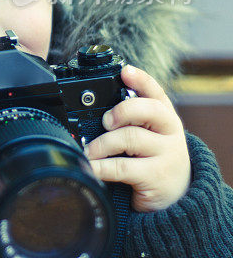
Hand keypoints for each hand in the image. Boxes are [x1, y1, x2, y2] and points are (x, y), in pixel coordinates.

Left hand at [84, 64, 190, 211]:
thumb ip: (129, 121)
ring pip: (130, 138)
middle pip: (148, 110)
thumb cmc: (152, 157)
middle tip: (105, 122)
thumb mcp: (147, 134)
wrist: (177, 196)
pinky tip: (90, 167)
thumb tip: (92, 112)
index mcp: (164, 116)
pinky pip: (122, 167)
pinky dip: (101, 167)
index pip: (156, 92)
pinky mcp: (157, 176)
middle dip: (122, 111)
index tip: (125, 71)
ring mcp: (167, 154)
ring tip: (89, 151)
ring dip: (101, 144)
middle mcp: (169, 131)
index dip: (141, 79)